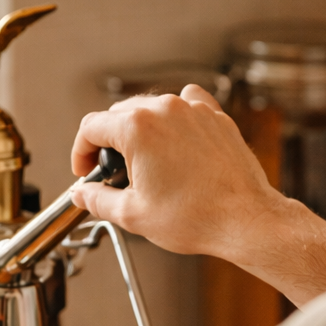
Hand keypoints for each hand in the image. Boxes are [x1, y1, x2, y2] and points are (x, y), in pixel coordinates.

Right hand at [70, 85, 282, 264]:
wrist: (244, 219)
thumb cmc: (196, 217)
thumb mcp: (132, 215)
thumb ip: (97, 200)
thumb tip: (83, 195)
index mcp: (138, 128)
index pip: (91, 127)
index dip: (80, 151)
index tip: (85, 170)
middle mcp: (165, 109)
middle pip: (120, 115)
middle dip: (110, 142)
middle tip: (113, 173)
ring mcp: (194, 110)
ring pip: (153, 109)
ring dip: (142, 132)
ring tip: (148, 166)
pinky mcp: (216, 117)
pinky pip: (187, 106)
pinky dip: (176, 120)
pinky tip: (176, 143)